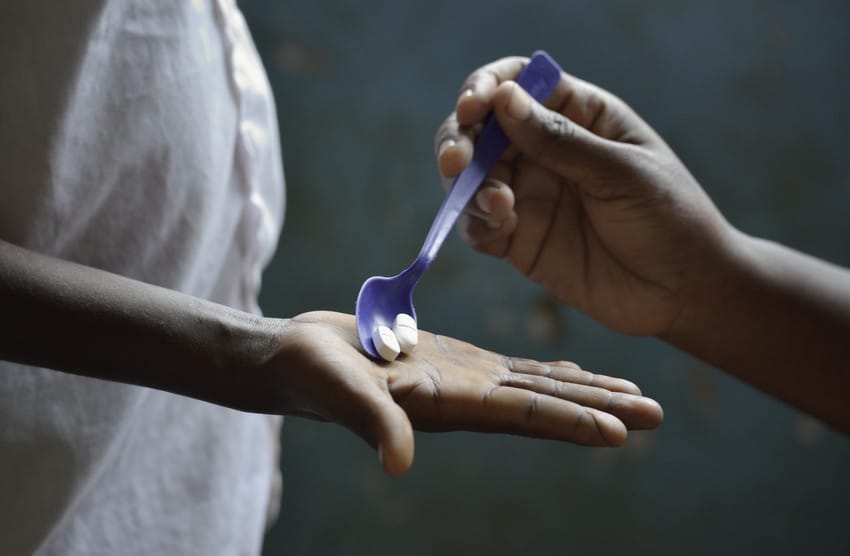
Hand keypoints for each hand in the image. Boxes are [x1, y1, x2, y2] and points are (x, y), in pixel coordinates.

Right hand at [244, 311, 662, 475]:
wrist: (298, 358)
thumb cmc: (312, 375)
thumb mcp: (340, 391)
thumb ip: (372, 421)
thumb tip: (398, 465)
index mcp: (449, 406)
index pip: (523, 415)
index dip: (571, 421)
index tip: (623, 430)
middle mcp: (467, 399)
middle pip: (546, 403)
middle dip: (600, 408)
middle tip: (657, 412)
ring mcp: (465, 380)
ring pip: (537, 384)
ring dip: (586, 388)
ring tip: (633, 393)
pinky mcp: (454, 359)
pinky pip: (513, 366)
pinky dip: (549, 369)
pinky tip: (575, 369)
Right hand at [435, 57, 737, 335]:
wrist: (683, 293)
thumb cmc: (669, 218)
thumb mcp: (620, 172)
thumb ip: (560, 140)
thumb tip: (503, 97)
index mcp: (577, 116)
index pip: (518, 83)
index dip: (487, 87)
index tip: (473, 107)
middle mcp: (544, 151)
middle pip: (480, 129)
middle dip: (460, 140)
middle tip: (457, 162)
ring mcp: (529, 195)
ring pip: (471, 178)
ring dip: (467, 187)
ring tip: (498, 206)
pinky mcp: (519, 240)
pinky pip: (479, 226)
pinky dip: (476, 225)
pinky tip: (500, 230)